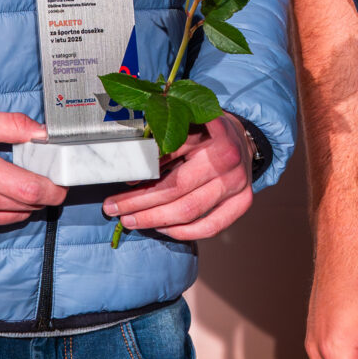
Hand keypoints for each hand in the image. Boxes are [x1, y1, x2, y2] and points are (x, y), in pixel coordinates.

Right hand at [0, 109, 63, 240]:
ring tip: (11, 181)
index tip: (61, 180)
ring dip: (21, 203)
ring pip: (12, 218)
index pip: (30, 189)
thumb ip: (9, 124)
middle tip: (40, 174)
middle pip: (26, 205)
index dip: (54, 187)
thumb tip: (44, 132)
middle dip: (40, 192)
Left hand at [103, 117, 255, 240]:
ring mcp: (237, 183)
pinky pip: (209, 227)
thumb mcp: (184, 125)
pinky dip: (182, 232)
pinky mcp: (243, 202)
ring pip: (189, 211)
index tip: (121, 182)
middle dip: (138, 202)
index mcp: (210, 132)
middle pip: (175, 188)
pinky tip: (162, 229)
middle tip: (113, 209)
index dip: (141, 172)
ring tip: (130, 221)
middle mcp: (226, 158)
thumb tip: (132, 175)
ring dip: (154, 220)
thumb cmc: (206, 132)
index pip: (168, 157)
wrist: (243, 139)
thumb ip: (161, 146)